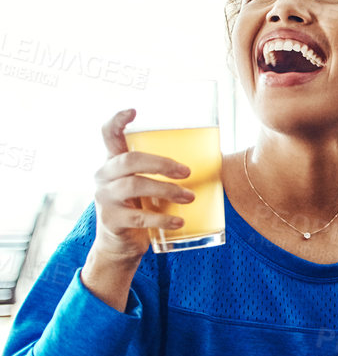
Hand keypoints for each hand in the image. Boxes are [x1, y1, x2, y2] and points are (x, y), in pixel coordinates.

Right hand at [90, 109, 194, 267]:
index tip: (133, 111)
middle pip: (129, 161)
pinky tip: (179, 222)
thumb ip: (163, 171)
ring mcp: (105, 199)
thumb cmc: (141, 206)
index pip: (108, 135)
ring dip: (167, 191)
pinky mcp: (112, 221)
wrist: (121, 245)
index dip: (117, 121)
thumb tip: (216, 156)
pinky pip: (139, 218)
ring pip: (135, 187)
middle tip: (187, 172)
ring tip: (190, 197)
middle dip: (161, 163)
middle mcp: (104, 177)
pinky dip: (163, 220)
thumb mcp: (147, 185)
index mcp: (114, 162)